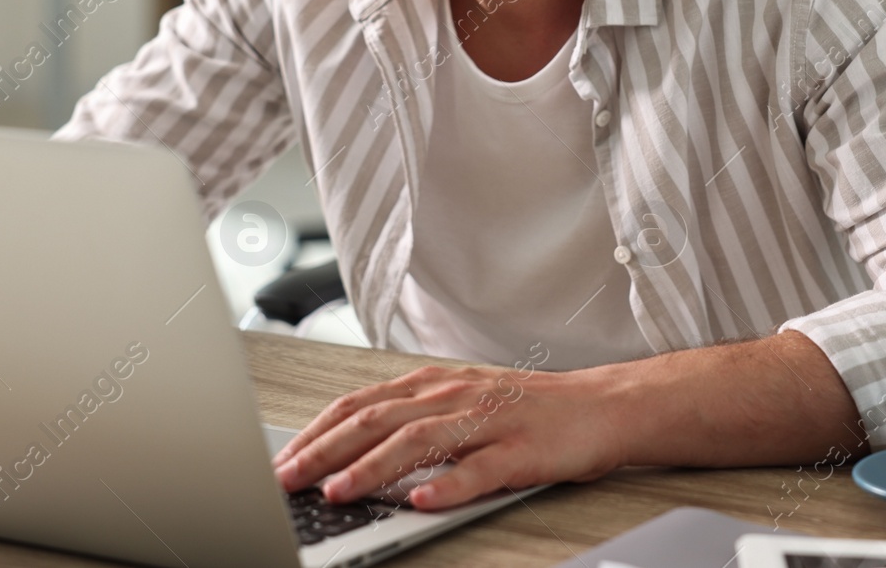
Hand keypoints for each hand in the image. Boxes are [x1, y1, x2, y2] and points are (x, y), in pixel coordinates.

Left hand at [270, 362, 623, 510]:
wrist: (601, 406)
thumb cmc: (528, 410)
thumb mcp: (462, 404)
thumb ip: (413, 421)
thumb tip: (352, 451)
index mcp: (435, 384)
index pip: (362, 404)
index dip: (318, 430)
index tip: (284, 458)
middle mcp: (455, 395)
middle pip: (378, 420)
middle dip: (326, 450)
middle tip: (290, 478)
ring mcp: (488, 420)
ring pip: (419, 441)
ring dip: (373, 468)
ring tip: (339, 491)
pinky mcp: (521, 450)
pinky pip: (480, 469)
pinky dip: (447, 485)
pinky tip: (421, 501)